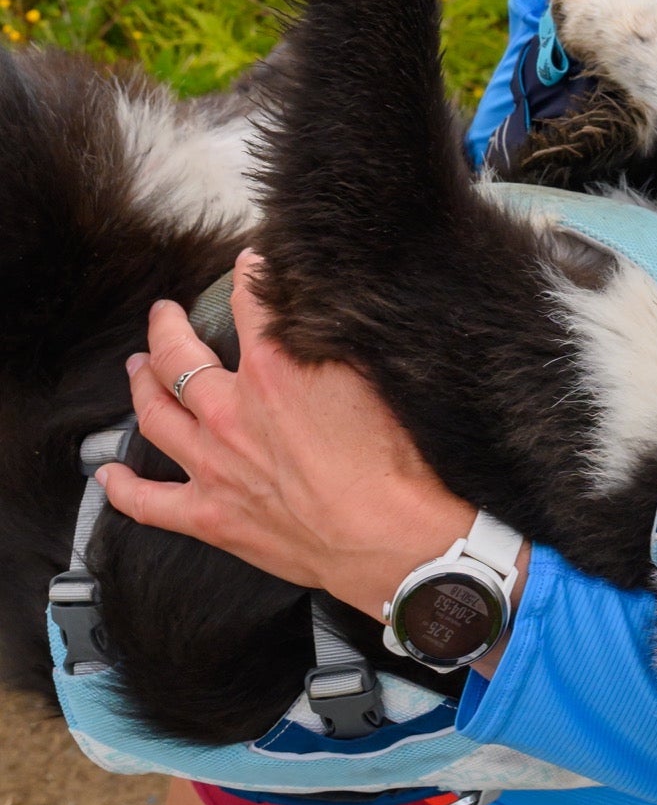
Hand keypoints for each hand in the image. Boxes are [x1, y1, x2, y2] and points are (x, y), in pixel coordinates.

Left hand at [98, 250, 519, 630]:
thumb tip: (322, 308)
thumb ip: (338, 338)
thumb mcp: (376, 376)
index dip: (247, 275)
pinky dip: (123, 487)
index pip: (248, 302)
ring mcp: (214, 464)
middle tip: (166, 315)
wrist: (392, 540)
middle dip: (168, 326)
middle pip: (178, 355)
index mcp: (274, 368)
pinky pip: (149, 501)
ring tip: (137, 370)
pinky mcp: (211, 516)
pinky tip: (109, 474)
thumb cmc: (398, 464)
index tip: (247, 264)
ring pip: (154, 414)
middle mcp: (232, 411)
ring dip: (141, 386)